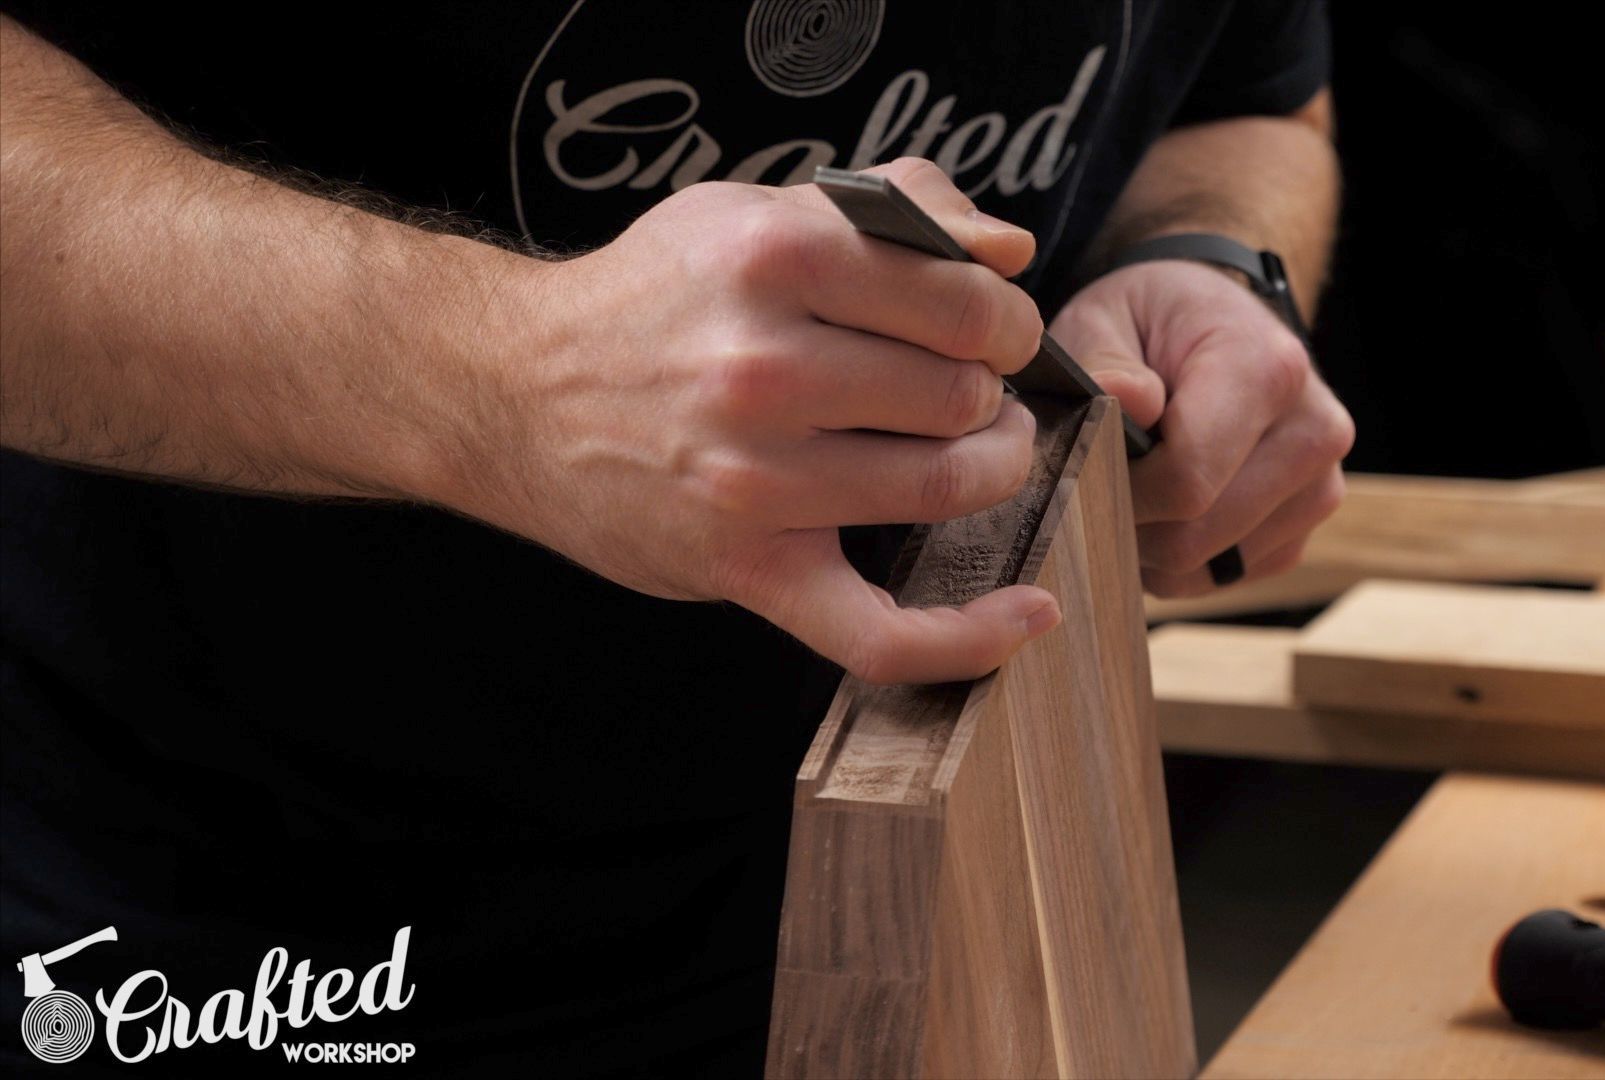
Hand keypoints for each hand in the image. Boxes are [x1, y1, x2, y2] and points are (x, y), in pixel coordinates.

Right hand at [462, 159, 1060, 683]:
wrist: (511, 391)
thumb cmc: (652, 300)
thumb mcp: (755, 212)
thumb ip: (891, 208)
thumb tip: (1008, 252)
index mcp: (776, 259)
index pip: (964, 301)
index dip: (1007, 319)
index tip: (994, 332)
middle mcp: (763, 368)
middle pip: (962, 395)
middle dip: (996, 392)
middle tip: (977, 391)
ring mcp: (753, 479)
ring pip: (945, 488)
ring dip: (992, 470)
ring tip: (978, 452)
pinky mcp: (744, 567)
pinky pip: (879, 634)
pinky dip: (968, 637)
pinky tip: (1031, 612)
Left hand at [1049, 259, 1353, 596]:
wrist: (1211, 326)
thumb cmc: (1151, 323)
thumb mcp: (1107, 319)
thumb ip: (1104, 362)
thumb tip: (1123, 401)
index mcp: (1269, 370)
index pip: (1188, 479)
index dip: (1118, 491)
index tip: (1084, 467)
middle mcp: (1313, 431)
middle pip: (1196, 536)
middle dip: (1129, 524)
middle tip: (1094, 485)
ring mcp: (1319, 486)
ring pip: (1208, 566)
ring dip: (1150, 548)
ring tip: (1133, 489)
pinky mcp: (1305, 526)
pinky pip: (1225, 576)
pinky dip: (1181, 560)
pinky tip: (1166, 509)